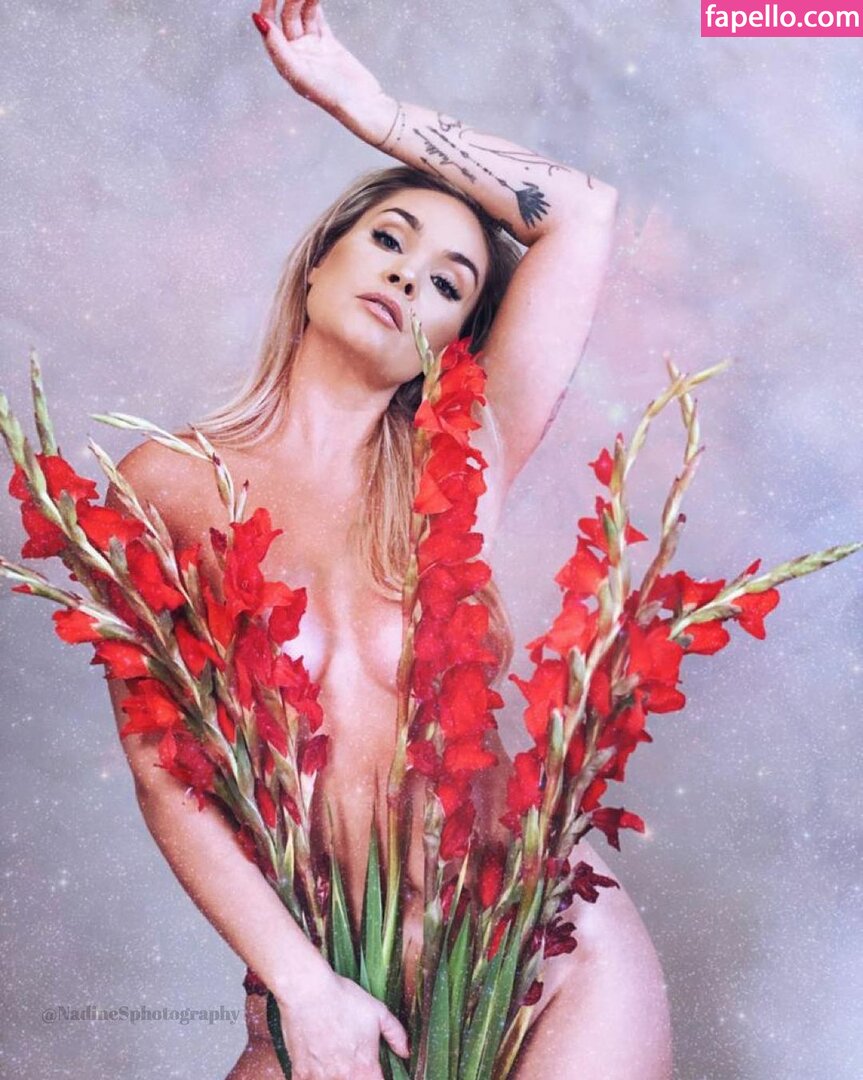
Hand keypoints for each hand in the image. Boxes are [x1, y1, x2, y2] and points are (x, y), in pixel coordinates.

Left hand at [252, 1, 385, 117]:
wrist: (361, 104)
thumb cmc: (330, 95)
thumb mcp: (299, 72)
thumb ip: (277, 47)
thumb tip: (258, 20)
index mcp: (284, 60)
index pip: (270, 26)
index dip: (269, 6)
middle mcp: (296, 52)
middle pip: (288, 16)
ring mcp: (313, 47)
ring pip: (304, 15)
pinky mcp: (329, 45)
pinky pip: (318, 19)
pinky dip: (316, 5)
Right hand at [275, 966, 409, 1079]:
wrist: (307, 992)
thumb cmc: (343, 999)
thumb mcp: (378, 1012)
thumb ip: (396, 1035)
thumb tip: (406, 1052)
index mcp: (365, 1068)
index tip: (374, 1072)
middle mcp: (343, 1078)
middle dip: (357, 1076)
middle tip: (353, 1062)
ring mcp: (320, 1078)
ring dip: (336, 1076)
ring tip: (336, 1060)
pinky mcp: (300, 1074)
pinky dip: (316, 1076)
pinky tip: (319, 1065)